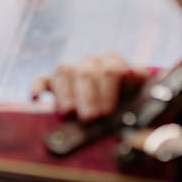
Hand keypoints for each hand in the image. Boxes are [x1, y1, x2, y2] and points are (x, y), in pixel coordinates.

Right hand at [30, 53, 152, 121]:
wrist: (126, 116)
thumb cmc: (136, 113)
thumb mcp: (145, 106)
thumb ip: (145, 98)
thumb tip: (134, 85)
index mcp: (116, 64)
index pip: (112, 68)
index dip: (108, 90)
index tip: (107, 112)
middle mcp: (93, 63)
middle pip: (86, 71)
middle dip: (87, 97)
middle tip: (89, 118)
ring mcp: (73, 71)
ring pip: (64, 71)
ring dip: (66, 94)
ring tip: (69, 113)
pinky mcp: (54, 83)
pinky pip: (42, 79)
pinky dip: (37, 87)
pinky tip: (35, 98)